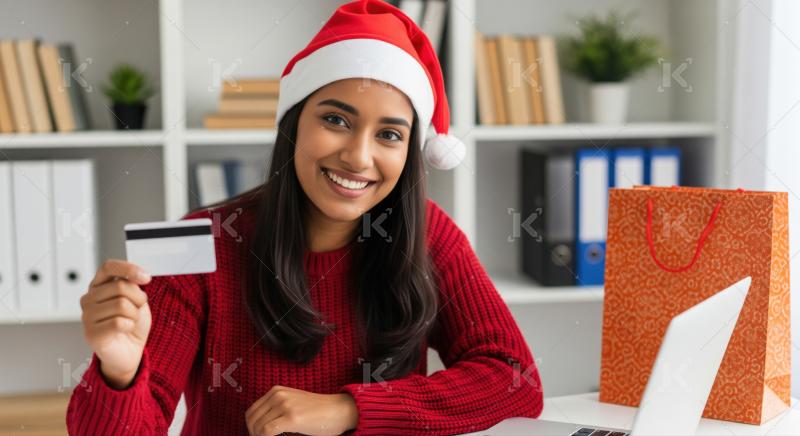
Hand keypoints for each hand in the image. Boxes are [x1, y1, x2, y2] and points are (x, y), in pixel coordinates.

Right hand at [80, 259, 151, 388]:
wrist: (130, 351)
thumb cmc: (132, 323)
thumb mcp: (136, 299)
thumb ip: (133, 285)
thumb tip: (139, 276)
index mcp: (99, 285)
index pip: (109, 266)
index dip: (129, 268)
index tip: (146, 278)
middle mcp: (89, 298)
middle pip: (121, 286)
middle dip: (138, 298)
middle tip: (138, 309)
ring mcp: (87, 316)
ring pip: (121, 304)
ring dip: (135, 314)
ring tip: (130, 321)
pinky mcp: (91, 333)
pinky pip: (118, 322)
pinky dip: (130, 326)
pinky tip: (125, 330)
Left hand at [245, 385, 357, 435]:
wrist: (338, 410)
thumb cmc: (318, 411)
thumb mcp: (293, 403)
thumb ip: (276, 409)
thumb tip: (258, 427)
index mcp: (276, 391)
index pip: (251, 412)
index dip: (252, 428)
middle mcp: (278, 395)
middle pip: (252, 419)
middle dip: (254, 434)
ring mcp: (284, 405)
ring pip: (258, 427)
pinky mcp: (291, 418)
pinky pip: (267, 431)